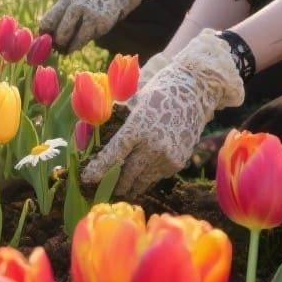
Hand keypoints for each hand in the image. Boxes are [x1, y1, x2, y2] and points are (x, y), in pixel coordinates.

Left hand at [40, 0, 143, 51]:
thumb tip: (44, 37)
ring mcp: (91, 15)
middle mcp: (77, 6)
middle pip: (62, 33)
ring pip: (75, 40)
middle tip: (57, 47)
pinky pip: (88, 39)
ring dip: (70, 48)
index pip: (48, 21)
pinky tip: (84, 36)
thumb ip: (58, 15)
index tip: (45, 39)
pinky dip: (83, 41)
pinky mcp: (102, 24)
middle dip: (58, 44)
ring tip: (67, 49)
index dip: (44, 34)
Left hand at [81, 30, 243, 197]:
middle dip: (115, 184)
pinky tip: (140, 178)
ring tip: (120, 190)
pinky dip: (147, 177)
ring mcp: (167, 156)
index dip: (99, 169)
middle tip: (102, 190)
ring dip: (131, 185)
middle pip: (128, 173)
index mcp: (137, 128)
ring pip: (143, 179)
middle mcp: (153, 146)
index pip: (113, 155)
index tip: (87, 178)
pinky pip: (157, 175)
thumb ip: (117, 121)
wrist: (195, 91)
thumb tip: (93, 134)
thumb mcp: (133, 102)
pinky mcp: (178, 162)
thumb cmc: (159, 91)